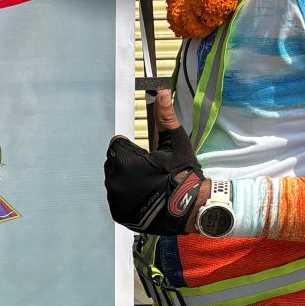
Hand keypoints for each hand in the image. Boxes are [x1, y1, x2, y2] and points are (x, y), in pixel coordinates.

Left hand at [104, 90, 206, 234]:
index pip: (117, 144)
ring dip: (127, 180)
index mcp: (123, 158)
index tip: (147, 157)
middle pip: (115, 162)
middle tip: (151, 173)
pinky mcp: (118, 213)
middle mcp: (113, 178)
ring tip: (150, 186)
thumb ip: (165, 118)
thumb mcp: (176, 144)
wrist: (190, 210)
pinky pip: (118, 199)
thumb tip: (162, 92)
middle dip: (129, 164)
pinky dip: (128, 198)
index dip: (133, 149)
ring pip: (115, 181)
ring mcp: (114, 198)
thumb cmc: (183, 174)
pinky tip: (146, 198)